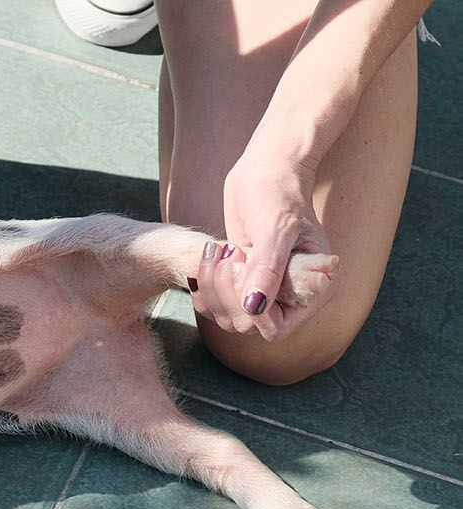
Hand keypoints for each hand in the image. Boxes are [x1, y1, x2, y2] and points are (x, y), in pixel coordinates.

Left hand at [194, 152, 335, 341]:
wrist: (267, 171)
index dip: (253, 312)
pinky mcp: (240, 282)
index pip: (277, 329)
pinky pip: (214, 304)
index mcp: (312, 288)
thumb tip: (255, 309)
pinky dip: (204, 287)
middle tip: (228, 252)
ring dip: (212, 287)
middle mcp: (288, 296)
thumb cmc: (280, 193)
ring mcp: (262, 291)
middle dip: (227, 293)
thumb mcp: (276, 229)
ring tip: (219, 251)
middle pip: (246, 325)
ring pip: (226, 317)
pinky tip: (208, 260)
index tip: (244, 269)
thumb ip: (267, 270)